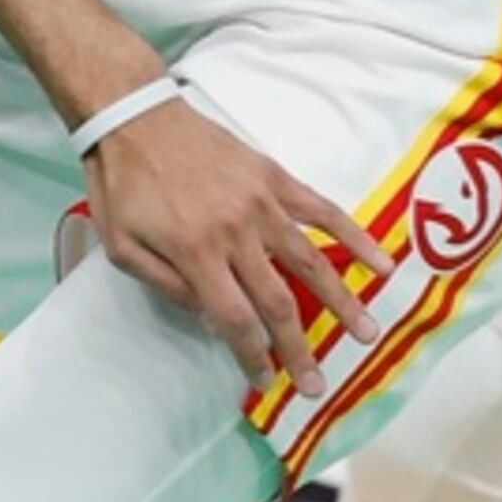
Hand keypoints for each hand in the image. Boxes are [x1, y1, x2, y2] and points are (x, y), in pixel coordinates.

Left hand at [77, 89, 393, 394]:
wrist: (134, 116)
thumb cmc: (123, 185)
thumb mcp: (121, 247)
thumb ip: (166, 286)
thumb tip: (210, 317)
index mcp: (195, 252)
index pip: (236, 319)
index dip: (253, 355)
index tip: (266, 379)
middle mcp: (235, 232)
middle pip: (278, 303)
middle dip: (299, 350)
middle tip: (318, 384)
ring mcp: (261, 203)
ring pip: (310, 262)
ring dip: (341, 302)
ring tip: (366, 333)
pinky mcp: (274, 177)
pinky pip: (322, 211)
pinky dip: (354, 236)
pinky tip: (381, 261)